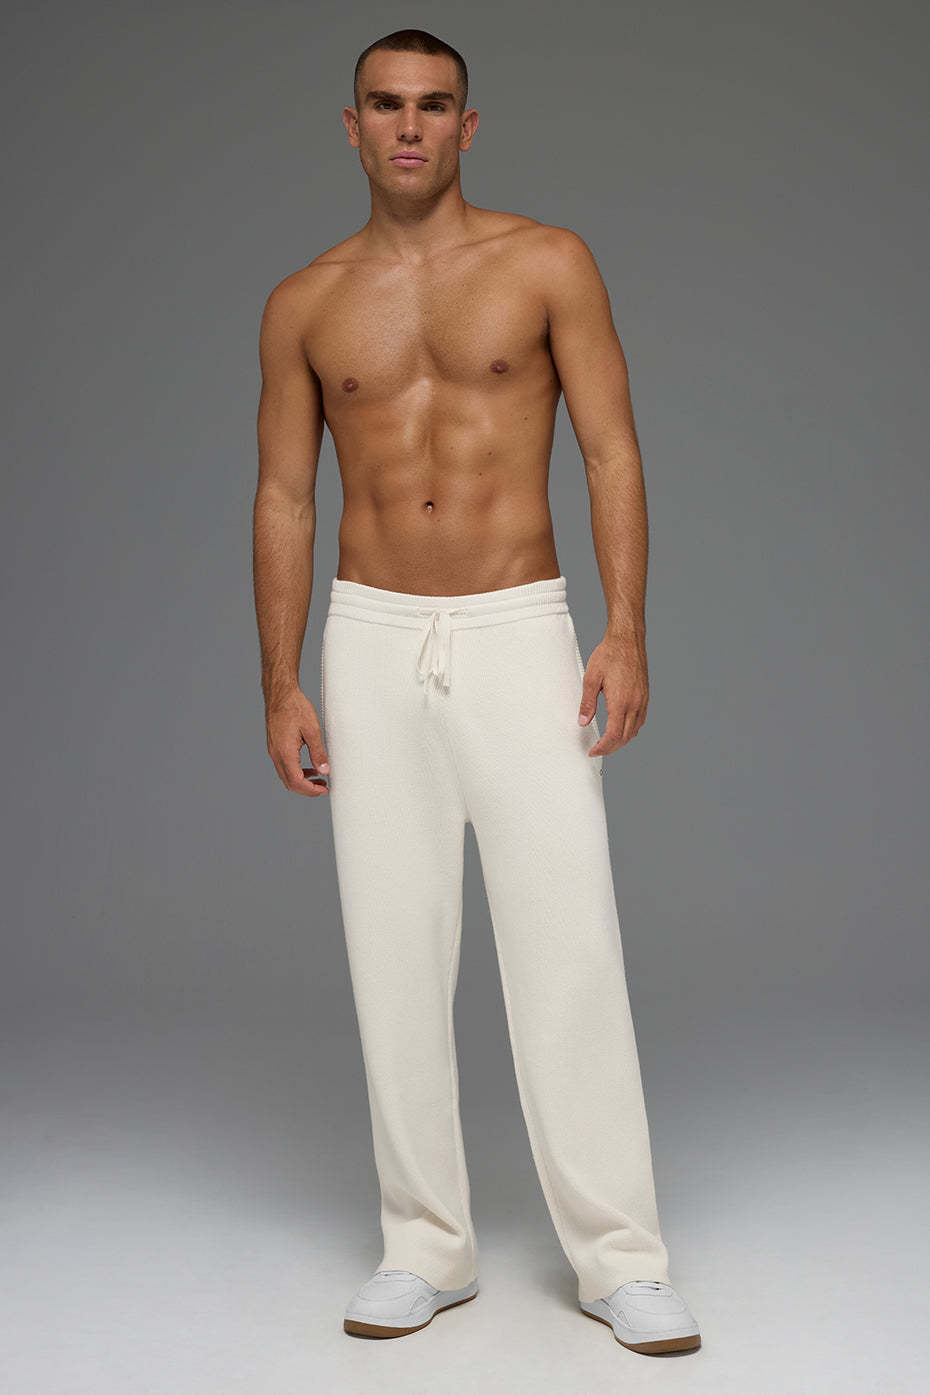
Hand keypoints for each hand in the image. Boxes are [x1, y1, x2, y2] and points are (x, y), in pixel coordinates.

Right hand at [265, 687, 329, 796]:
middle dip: (307, 789)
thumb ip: (318, 752)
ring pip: (286, 776)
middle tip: (323, 788)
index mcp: (285, 752)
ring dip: (302, 782)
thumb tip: (324, 771)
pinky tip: (309, 768)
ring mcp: (273, 751)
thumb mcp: (312, 730)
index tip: (324, 790)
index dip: (311, 790)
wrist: (280, 694)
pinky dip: (296, 772)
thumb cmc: (295, 707)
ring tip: (319, 780)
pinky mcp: (275, 746)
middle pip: (289, 783)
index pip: (296, 781)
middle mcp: (276, 754)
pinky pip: (284, 766)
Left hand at [577, 629, 648, 755]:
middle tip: (597, 749)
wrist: (627, 639)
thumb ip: (587, 703)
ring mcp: (643, 700)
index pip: (613, 735)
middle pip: (625, 737)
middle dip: (611, 748)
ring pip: (635, 730)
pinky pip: (640, 720)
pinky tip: (621, 727)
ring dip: (621, 740)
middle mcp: (635, 704)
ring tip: (607, 741)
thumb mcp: (591, 678)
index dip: (603, 748)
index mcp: (620, 702)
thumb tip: (583, 722)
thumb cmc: (609, 655)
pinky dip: (630, 729)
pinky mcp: (645, 696)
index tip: (593, 751)